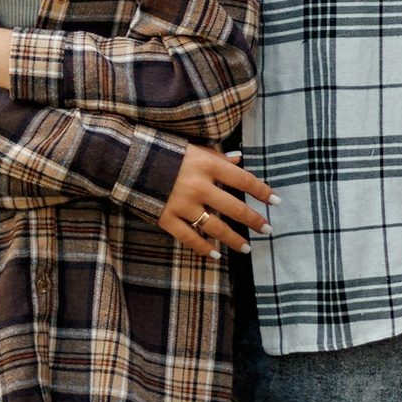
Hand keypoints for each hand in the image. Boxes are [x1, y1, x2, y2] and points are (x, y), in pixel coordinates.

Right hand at [155, 142, 272, 260]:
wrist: (125, 159)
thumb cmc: (162, 151)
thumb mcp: (191, 147)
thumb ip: (216, 156)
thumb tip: (239, 159)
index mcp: (207, 164)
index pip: (243, 180)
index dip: (262, 191)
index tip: (276, 202)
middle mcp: (198, 186)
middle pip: (234, 207)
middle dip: (254, 221)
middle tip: (267, 230)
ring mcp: (182, 204)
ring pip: (215, 227)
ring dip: (233, 239)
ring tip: (246, 247)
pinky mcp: (166, 218)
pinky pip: (188, 237)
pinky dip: (202, 247)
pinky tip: (214, 254)